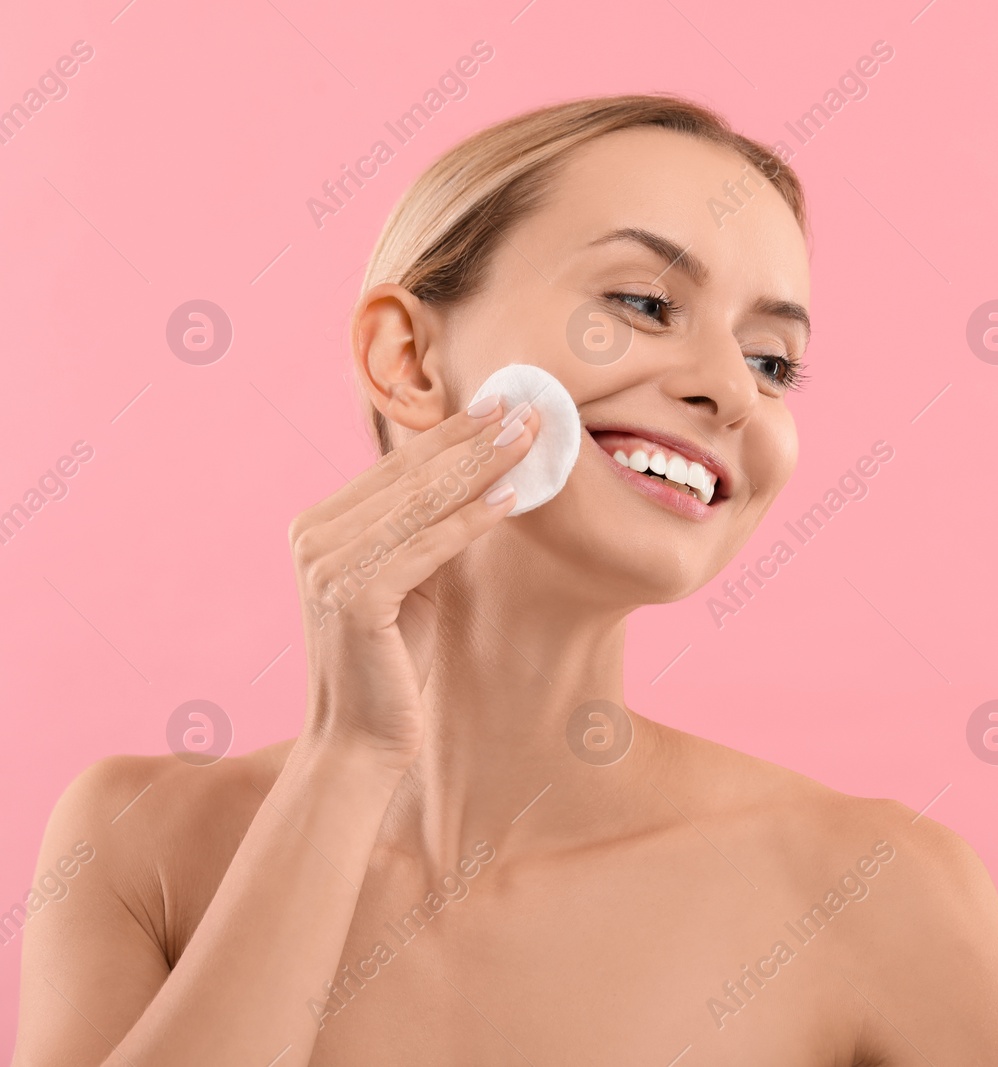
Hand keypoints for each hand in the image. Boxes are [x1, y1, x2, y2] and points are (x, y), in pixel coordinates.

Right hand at [287, 396, 536, 769]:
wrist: (359, 741)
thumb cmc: (390, 663)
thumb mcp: (409, 581)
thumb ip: (424, 530)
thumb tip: (477, 474)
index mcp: (319, 526)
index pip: (396, 467)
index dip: (452, 432)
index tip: (500, 404)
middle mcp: (313, 537)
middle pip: (410, 475)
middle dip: (473, 439)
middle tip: (527, 408)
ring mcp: (326, 565)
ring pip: (421, 502)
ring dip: (481, 467)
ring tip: (529, 440)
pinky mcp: (352, 595)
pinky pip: (426, 546)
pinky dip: (471, 520)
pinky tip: (511, 498)